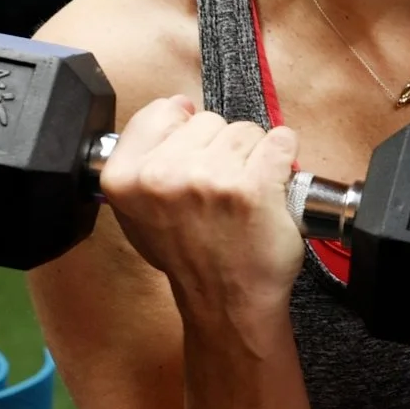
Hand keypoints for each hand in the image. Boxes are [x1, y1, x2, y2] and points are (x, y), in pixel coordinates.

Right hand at [102, 97, 305, 318]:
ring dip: (253, 157)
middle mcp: (163, 176)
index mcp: (125, 178)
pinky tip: (272, 185)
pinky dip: (284, 159)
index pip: (162, 111)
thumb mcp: (137, 212)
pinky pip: (281, 141)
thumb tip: (177, 107)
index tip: (194, 155)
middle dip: (220, 148)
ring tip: (243, 195)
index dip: (184, 131)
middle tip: (219, 191)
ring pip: (245, 131)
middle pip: (207, 120)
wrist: (225, 301)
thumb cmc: (190, 257)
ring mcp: (209, 179)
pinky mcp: (253, 187)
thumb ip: (144, 157)